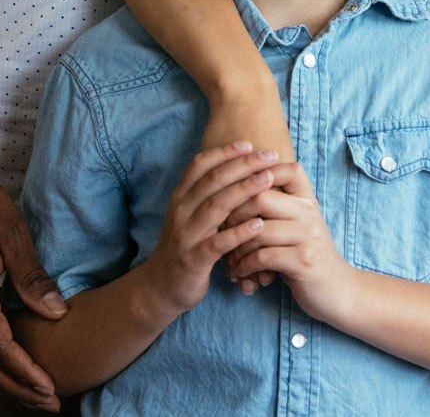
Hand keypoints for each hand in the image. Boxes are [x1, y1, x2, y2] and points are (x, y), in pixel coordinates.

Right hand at [145, 142, 281, 314]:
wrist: (160, 286)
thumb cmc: (185, 246)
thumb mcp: (190, 216)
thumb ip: (207, 196)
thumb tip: (237, 169)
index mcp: (180, 198)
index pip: (200, 165)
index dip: (224, 152)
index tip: (249, 143)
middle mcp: (181, 211)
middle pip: (213, 180)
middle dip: (242, 165)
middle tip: (269, 155)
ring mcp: (186, 235)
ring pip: (216, 206)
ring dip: (244, 190)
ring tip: (268, 179)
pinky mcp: (194, 259)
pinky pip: (218, 243)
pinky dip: (238, 232)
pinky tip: (258, 225)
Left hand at [224, 181, 355, 322]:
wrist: (338, 291)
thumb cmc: (306, 254)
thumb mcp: (298, 225)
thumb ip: (277, 207)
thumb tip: (234, 189)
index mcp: (306, 200)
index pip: (287, 169)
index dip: (259, 171)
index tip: (235, 189)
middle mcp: (308, 213)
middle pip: (260, 196)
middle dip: (232, 213)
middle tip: (220, 230)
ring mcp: (307, 236)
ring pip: (256, 229)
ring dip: (234, 247)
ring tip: (228, 260)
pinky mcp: (302, 262)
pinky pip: (261, 257)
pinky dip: (244, 265)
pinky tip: (239, 272)